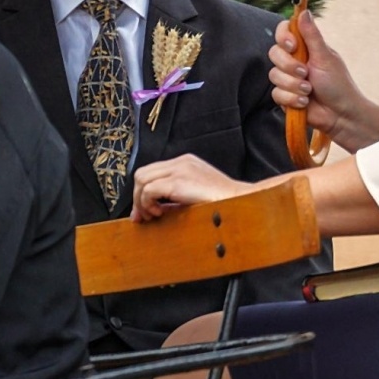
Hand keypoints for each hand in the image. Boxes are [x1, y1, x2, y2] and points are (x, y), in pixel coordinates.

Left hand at [132, 154, 247, 220]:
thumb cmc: (224, 205)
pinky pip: (149, 189)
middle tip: (142, 217)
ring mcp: (180, 169)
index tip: (143, 212)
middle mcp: (181, 162)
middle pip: (142, 173)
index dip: (142, 192)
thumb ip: (174, 199)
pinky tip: (159, 213)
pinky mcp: (178, 181)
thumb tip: (152, 210)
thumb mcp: (194, 197)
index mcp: (185, 163)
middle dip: (137, 197)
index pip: (152, 172)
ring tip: (153, 215)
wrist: (242, 202)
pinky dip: (148, 203)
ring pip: (141, 179)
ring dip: (141, 201)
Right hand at [269, 12, 364, 144]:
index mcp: (304, 47)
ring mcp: (287, 78)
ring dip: (293, 84)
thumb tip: (303, 11)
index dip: (283, 36)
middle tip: (305, 72)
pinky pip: (276, 93)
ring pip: (274, 75)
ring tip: (309, 90)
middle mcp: (294, 61)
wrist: (340, 114)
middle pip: (274, 53)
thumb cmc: (338, 84)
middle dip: (289, 65)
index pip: (284, 31)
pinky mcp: (284, 96)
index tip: (292, 45)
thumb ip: (312, 35)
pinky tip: (304, 102)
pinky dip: (292, 98)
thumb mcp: (325, 57)